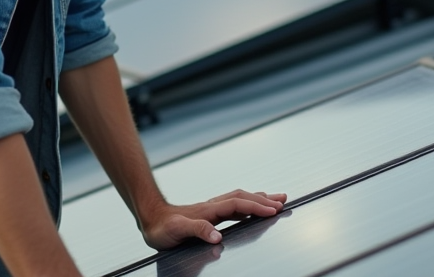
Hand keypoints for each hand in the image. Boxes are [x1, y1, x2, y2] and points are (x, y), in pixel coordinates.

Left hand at [139, 190, 287, 249]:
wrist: (149, 220)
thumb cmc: (161, 228)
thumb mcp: (177, 231)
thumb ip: (197, 230)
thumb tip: (218, 235)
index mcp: (208, 210)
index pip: (238, 204)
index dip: (256, 206)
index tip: (274, 210)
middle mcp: (212, 207)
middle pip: (243, 197)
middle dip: (263, 199)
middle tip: (283, 201)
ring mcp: (211, 209)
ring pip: (239, 199)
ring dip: (258, 198)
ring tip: (276, 199)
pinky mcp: (209, 214)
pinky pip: (234, 205)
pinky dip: (248, 204)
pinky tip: (252, 207)